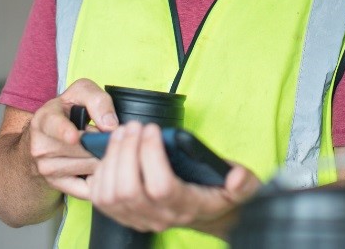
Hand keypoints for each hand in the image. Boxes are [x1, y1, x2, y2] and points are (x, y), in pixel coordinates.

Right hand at [23, 78, 118, 200]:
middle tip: (108, 135)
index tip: (74, 137)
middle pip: (83, 149)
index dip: (65, 131)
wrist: (45, 138)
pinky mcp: (57, 185)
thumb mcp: (80, 93)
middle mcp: (40, 147)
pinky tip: (102, 167)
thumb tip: (110, 125)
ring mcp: (46, 169)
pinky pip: (87, 188)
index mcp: (44, 119)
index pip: (54, 126)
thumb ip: (97, 100)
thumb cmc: (67, 111)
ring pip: (89, 167)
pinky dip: (100, 179)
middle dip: (102, 142)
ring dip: (103, 158)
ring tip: (102, 147)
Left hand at [87, 122, 259, 236]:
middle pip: (128, 190)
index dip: (151, 156)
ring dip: (112, 159)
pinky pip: (100, 199)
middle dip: (126, 152)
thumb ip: (243, 183)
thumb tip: (236, 177)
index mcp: (186, 206)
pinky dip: (100, 173)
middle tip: (134, 126)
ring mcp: (139, 219)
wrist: (208, 214)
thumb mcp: (243, 187)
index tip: (153, 128)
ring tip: (123, 133)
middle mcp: (159, 217)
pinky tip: (112, 154)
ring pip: (110, 195)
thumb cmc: (220, 194)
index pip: (160, 187)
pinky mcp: (124, 216)